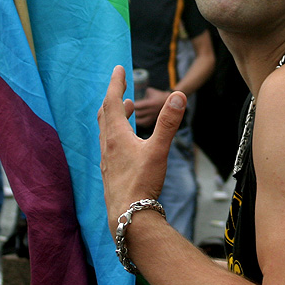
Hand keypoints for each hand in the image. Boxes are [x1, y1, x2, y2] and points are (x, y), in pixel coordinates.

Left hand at [98, 65, 186, 231]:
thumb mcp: (159, 150)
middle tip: (119, 85)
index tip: (118, 69)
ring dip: (114, 115)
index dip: (115, 83)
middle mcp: (107, 145)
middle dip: (112, 97)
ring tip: (127, 108)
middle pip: (105, 114)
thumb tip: (178, 95)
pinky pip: (110, 144)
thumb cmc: (142, 183)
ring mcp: (107, 159)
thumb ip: (169, 123)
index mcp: (116, 136)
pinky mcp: (111, 171)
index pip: (112, 101)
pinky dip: (116, 133)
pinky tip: (126, 142)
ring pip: (107, 130)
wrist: (127, 216)